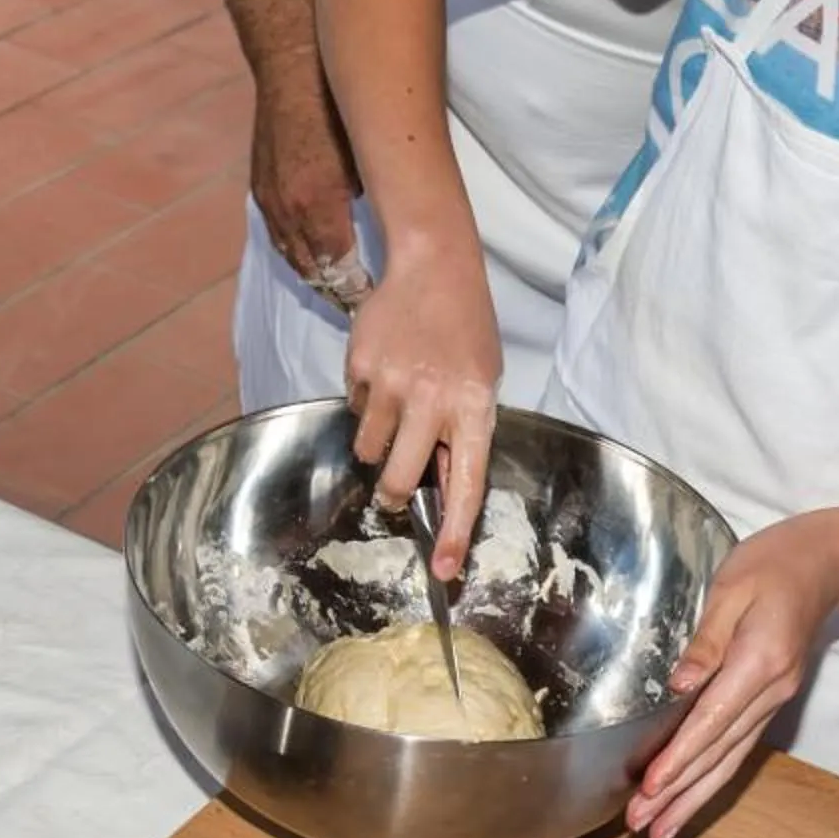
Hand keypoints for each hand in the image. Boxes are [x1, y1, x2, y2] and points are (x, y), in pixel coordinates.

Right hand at [249, 40, 362, 282]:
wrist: (294, 65)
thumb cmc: (341, 106)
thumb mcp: (368, 155)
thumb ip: (373, 196)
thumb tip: (391, 226)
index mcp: (318, 203)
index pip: (339, 268)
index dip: (359, 289)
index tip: (379, 299)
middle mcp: (289, 209)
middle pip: (313, 270)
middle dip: (338, 289)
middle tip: (364, 302)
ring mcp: (269, 200)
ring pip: (292, 256)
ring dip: (316, 274)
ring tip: (342, 287)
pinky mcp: (260, 188)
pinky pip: (278, 235)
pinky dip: (297, 252)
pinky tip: (315, 257)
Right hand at [341, 240, 497, 581]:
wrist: (435, 266)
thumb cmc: (467, 330)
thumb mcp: (483, 381)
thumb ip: (463, 432)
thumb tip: (440, 486)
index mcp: (473, 407)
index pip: (467, 483)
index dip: (456, 532)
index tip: (446, 571)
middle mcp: (432, 400)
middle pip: (400, 480)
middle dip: (395, 494)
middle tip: (397, 489)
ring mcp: (392, 383)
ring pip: (369, 448)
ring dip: (380, 440)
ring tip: (399, 402)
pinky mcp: (359, 366)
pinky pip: (355, 408)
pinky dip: (367, 401)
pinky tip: (386, 370)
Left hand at [628, 515, 838, 837]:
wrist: (825, 564)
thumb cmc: (773, 565)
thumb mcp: (732, 587)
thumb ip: (706, 639)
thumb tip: (678, 686)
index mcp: (759, 662)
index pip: (712, 721)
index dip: (680, 757)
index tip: (650, 788)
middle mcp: (771, 691)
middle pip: (719, 752)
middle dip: (678, 793)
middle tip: (640, 826)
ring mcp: (775, 699)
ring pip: (730, 759)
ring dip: (694, 797)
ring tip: (660, 831)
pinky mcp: (771, 700)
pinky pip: (739, 747)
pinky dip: (712, 777)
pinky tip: (691, 797)